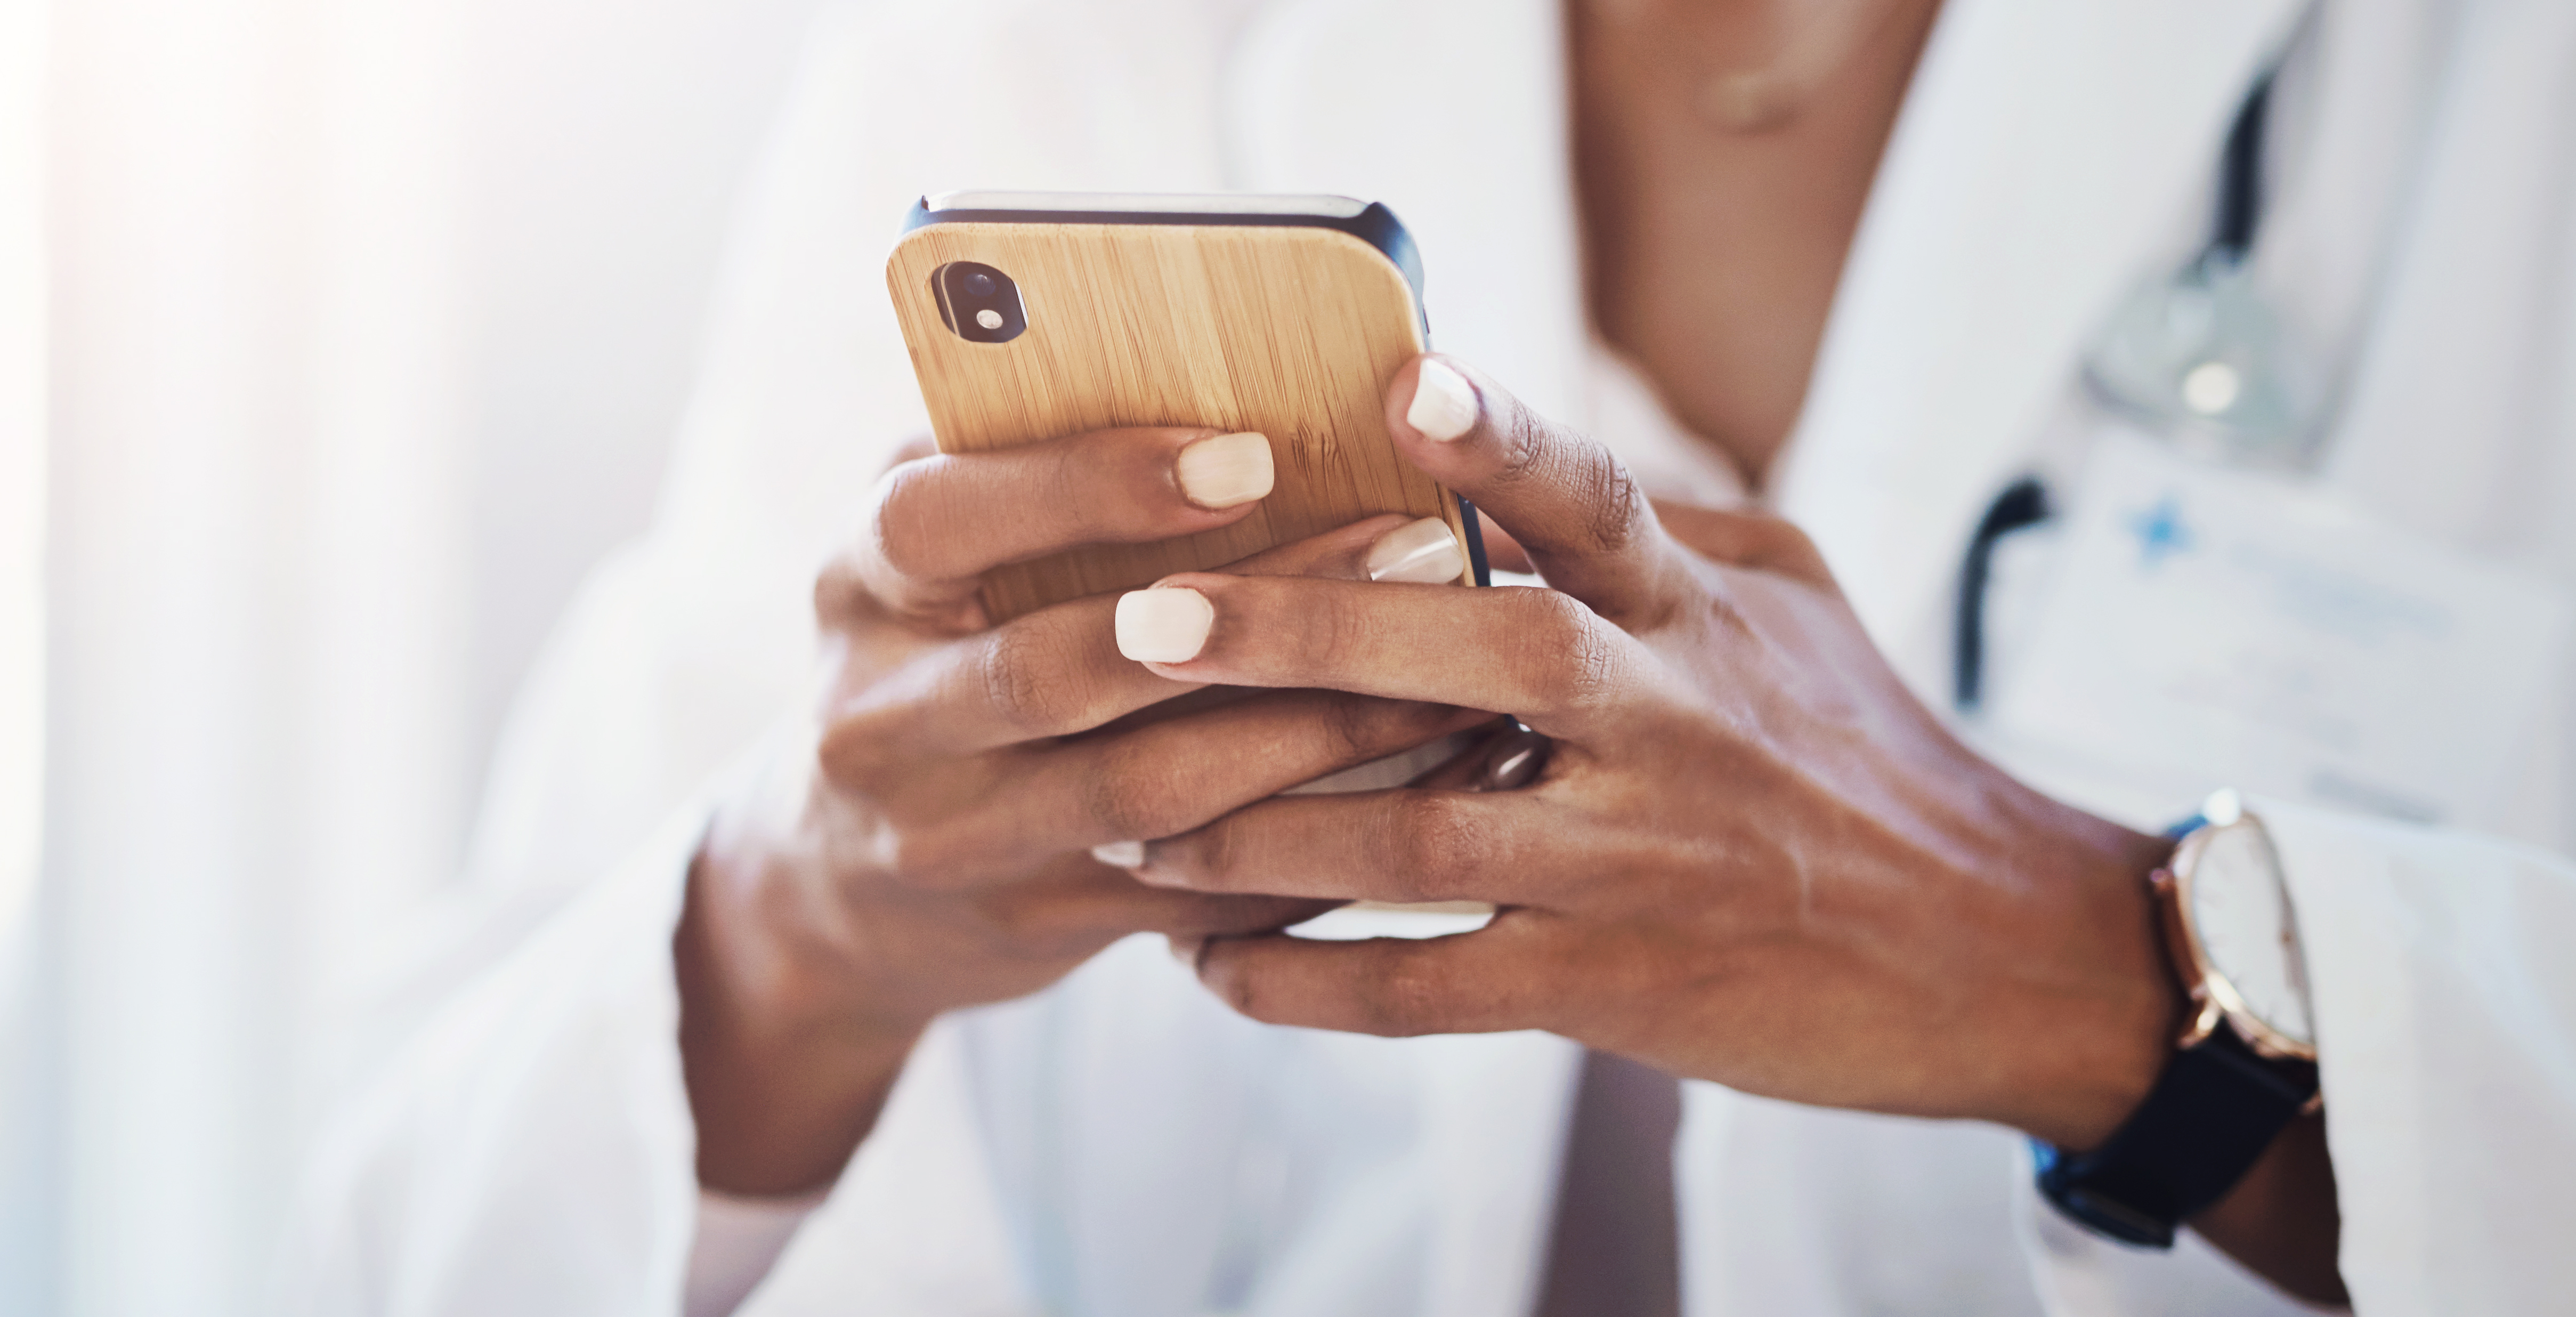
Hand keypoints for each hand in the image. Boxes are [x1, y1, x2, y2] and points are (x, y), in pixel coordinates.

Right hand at [680, 424, 1490, 1193]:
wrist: (837, 883)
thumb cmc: (932, 644)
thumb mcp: (932, 545)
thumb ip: (1020, 457)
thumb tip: (1214, 363)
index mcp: (854, 581)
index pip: (941, 517)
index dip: (1088, 485)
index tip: (1250, 452)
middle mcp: (878, 717)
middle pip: (1059, 670)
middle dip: (1250, 613)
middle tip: (1413, 545)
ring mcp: (949, 838)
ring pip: (1146, 797)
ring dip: (1311, 735)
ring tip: (1450, 669)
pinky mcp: (1030, 926)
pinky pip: (1190, 892)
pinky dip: (1312, 840)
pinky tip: (1419, 783)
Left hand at [1115, 355, 2181, 1149]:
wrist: (2001, 956)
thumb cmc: (1873, 758)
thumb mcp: (1796, 608)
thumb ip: (1663, 525)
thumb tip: (1516, 443)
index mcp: (1700, 615)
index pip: (1594, 500)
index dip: (1499, 438)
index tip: (1399, 381)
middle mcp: (1667, 722)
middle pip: (1472, 657)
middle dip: (1298, 639)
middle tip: (1143, 619)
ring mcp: (1637, 862)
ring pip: (1415, 839)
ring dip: (1253, 833)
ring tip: (1125, 824)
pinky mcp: (1616, 991)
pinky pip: (1428, 991)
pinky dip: (1308, 984)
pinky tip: (1211, 970)